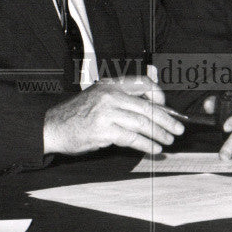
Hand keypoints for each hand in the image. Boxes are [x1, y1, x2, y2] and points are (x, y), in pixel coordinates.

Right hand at [42, 76, 184, 155]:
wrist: (53, 126)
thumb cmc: (77, 114)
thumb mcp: (98, 97)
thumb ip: (122, 99)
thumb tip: (152, 106)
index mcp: (110, 84)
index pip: (143, 83)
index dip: (159, 95)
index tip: (166, 107)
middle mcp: (110, 95)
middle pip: (147, 107)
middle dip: (167, 120)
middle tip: (178, 130)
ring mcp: (107, 112)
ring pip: (143, 123)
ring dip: (159, 134)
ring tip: (167, 141)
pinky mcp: (104, 130)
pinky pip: (133, 138)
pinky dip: (147, 145)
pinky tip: (154, 149)